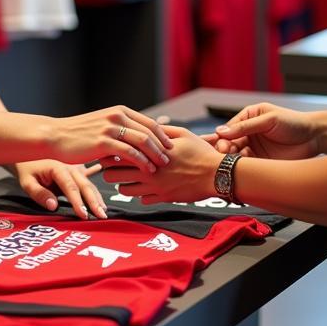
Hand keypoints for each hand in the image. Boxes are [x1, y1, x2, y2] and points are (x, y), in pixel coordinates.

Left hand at [13, 160, 107, 219]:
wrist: (28, 149)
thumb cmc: (26, 167)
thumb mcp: (27, 181)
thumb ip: (39, 193)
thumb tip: (53, 206)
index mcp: (58, 167)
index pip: (70, 187)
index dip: (78, 202)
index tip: (83, 215)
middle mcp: (70, 166)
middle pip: (85, 185)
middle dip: (94, 201)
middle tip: (101, 215)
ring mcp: (75, 167)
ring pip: (89, 184)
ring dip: (97, 197)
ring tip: (104, 211)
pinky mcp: (76, 171)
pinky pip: (88, 182)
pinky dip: (95, 192)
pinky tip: (101, 201)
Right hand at [52, 105, 173, 171]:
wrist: (54, 136)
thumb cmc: (77, 135)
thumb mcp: (101, 126)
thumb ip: (118, 129)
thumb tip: (134, 141)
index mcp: (118, 111)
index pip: (148, 122)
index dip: (162, 134)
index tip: (170, 146)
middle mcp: (117, 116)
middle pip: (150, 130)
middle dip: (163, 145)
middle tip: (171, 157)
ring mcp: (111, 128)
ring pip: (142, 140)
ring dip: (155, 154)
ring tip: (162, 165)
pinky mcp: (104, 141)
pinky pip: (130, 151)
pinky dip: (142, 161)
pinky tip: (146, 170)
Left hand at [102, 126, 221, 204]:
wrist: (216, 175)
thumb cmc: (200, 152)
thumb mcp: (182, 134)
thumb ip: (160, 130)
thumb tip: (146, 125)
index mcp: (150, 153)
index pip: (118, 154)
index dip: (110, 152)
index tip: (111, 148)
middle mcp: (148, 172)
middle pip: (113, 175)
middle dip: (110, 169)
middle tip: (114, 165)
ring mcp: (155, 188)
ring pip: (124, 190)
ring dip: (123, 183)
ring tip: (129, 176)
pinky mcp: (163, 199)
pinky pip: (142, 200)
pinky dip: (140, 194)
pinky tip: (145, 186)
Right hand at [210, 103, 322, 160]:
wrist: (314, 138)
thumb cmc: (294, 122)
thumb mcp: (268, 120)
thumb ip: (245, 126)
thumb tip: (222, 131)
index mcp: (248, 117)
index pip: (229, 128)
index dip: (222, 136)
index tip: (220, 144)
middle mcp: (249, 133)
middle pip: (229, 143)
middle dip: (224, 149)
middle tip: (225, 153)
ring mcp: (254, 148)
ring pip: (236, 155)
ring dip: (232, 159)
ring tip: (233, 161)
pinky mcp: (261, 162)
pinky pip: (247, 166)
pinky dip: (243, 167)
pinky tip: (243, 167)